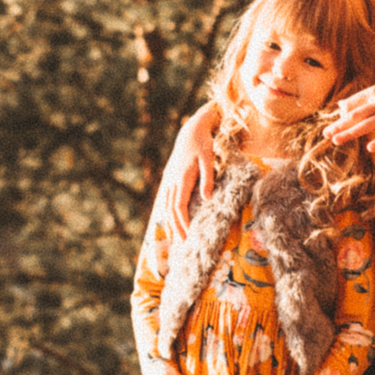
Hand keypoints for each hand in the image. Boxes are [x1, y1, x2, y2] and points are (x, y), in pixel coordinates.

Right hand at [163, 106, 220, 230]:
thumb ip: (207, 179)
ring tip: (174, 236)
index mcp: (182, 178)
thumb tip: (207, 199)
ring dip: (170, 222)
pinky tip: (170, 219)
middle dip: (175, 227)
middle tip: (181, 243)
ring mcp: (169, 179)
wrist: (191, 130)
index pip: (179, 207)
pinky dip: (167, 211)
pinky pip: (166, 199)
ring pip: (166, 205)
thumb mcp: (209, 159)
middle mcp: (172, 181)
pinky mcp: (169, 177)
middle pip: (171, 210)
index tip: (187, 236)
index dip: (182, 223)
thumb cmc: (203, 144)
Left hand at [323, 81, 374, 151]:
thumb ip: (363, 99)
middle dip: (339, 124)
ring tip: (336, 141)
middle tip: (325, 134)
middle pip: (355, 115)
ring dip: (350, 133)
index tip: (334, 123)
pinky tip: (369, 148)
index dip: (341, 115)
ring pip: (367, 125)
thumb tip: (340, 106)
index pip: (352, 104)